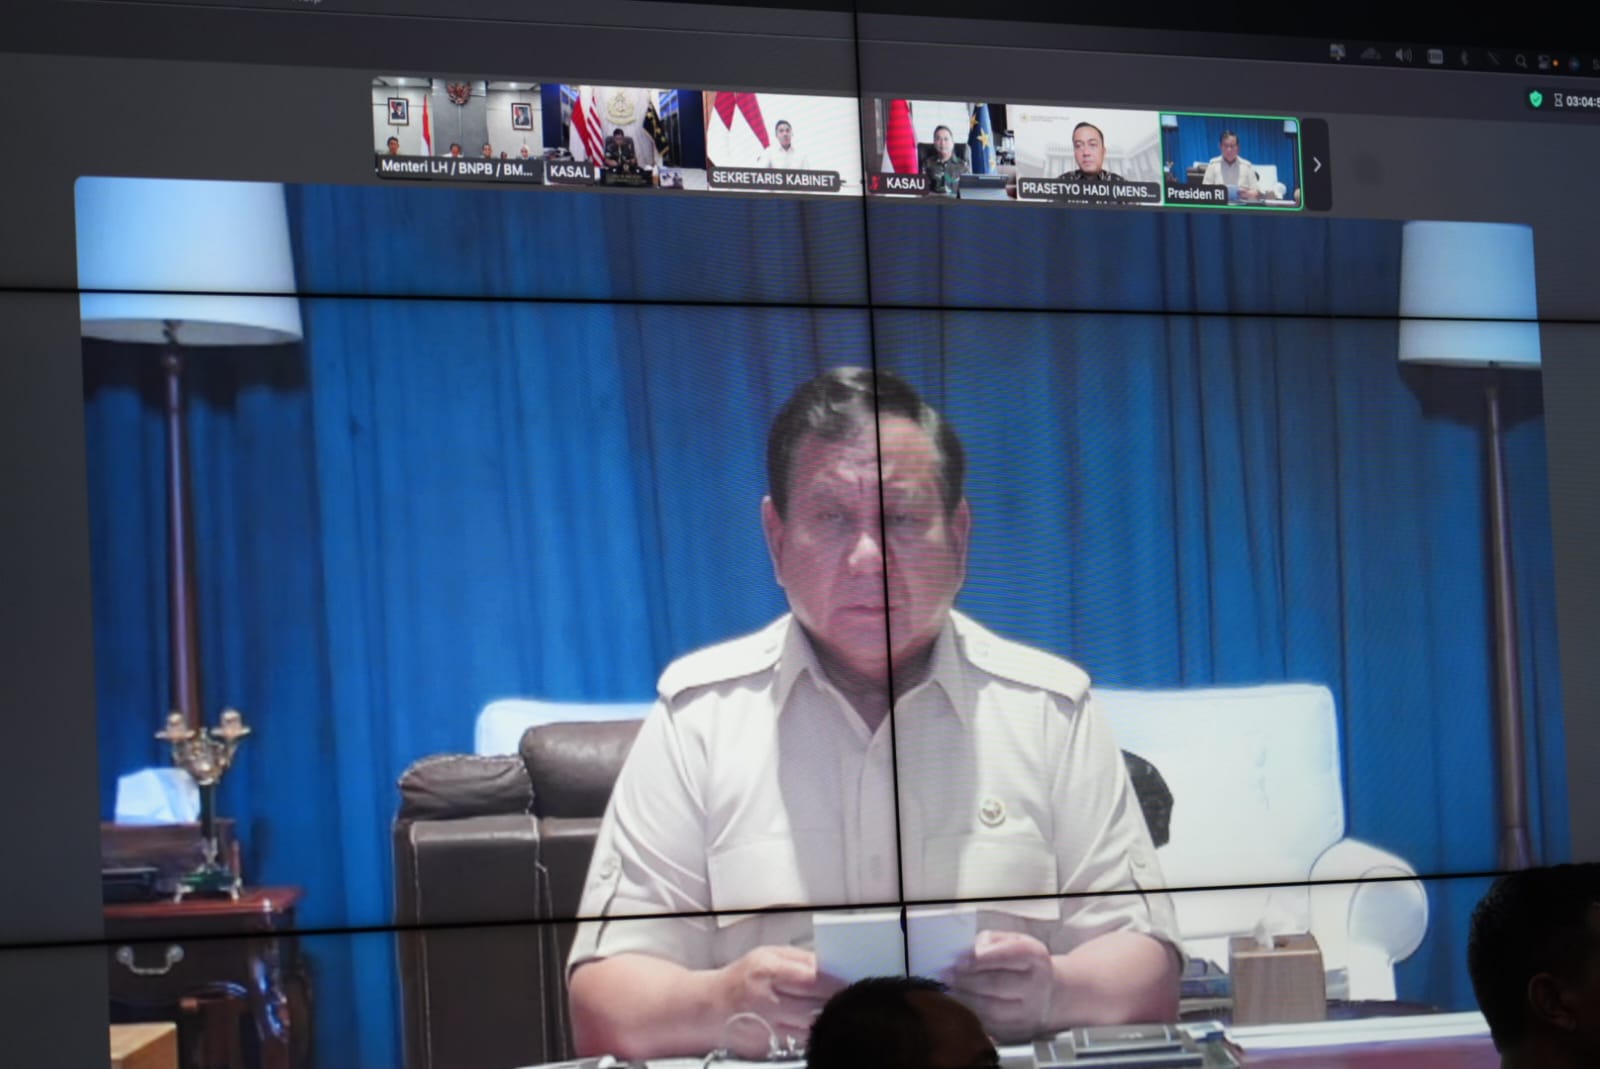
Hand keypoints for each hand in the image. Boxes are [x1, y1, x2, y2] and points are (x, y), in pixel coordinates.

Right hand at [712, 945, 842, 1057]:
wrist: (709, 1007)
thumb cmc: (741, 978)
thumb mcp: (767, 955)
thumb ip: (800, 958)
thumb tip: (831, 966)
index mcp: (767, 972)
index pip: (813, 979)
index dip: (836, 983)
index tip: (851, 983)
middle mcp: (766, 1001)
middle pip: (814, 1008)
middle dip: (835, 1004)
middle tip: (847, 999)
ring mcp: (766, 1029)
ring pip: (810, 1030)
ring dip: (823, 1021)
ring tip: (830, 1011)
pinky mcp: (767, 1049)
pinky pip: (799, 1043)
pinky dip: (810, 1034)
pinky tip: (812, 1025)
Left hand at [946, 930, 1054, 1041]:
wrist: (1051, 995)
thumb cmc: (1025, 964)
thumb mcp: (1014, 941)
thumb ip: (990, 941)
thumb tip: (967, 952)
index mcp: (1035, 957)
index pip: (1007, 955)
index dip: (979, 958)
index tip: (958, 959)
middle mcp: (1037, 985)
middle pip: (996, 983)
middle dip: (966, 979)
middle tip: (946, 975)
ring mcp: (1030, 1012)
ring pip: (992, 1009)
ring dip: (965, 999)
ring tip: (949, 990)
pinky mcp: (1020, 1032)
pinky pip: (991, 1027)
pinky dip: (972, 1015)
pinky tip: (960, 1005)